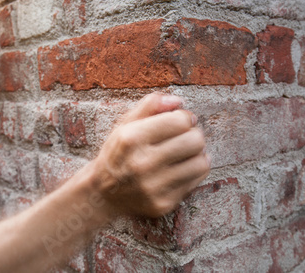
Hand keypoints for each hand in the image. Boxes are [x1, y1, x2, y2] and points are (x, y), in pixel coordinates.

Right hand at [92, 93, 210, 217]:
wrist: (103, 193)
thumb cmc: (118, 152)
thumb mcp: (125, 124)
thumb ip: (149, 105)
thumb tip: (178, 101)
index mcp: (131, 139)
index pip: (180, 121)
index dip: (185, 117)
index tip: (180, 120)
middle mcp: (142, 164)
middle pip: (195, 140)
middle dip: (194, 134)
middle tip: (184, 136)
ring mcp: (153, 186)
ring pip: (201, 162)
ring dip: (197, 153)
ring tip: (184, 152)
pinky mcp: (163, 203)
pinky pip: (197, 180)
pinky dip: (193, 170)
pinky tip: (181, 167)